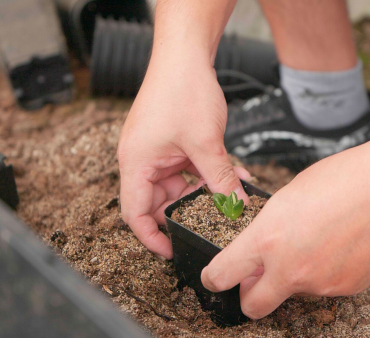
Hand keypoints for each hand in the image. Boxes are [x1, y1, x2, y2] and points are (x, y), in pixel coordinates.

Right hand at [117, 55, 248, 258]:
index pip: (134, 214)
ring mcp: (157, 151)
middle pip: (157, 203)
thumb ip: (220, 180)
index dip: (151, 237)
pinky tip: (233, 176)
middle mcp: (141, 160)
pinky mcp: (172, 143)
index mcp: (135, 164)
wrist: (186, 54)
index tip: (173, 250)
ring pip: (177, 187)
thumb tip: (235, 207)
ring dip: (203, 193)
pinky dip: (207, 175)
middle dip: (186, 213)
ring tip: (229, 196)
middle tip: (212, 222)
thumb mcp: (206, 144)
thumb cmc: (182, 90)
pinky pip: (188, 169)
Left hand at [201, 133, 369, 318]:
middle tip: (257, 276)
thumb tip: (259, 248)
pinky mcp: (348, 288)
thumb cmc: (343, 179)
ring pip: (294, 292)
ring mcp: (321, 284)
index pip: (222, 275)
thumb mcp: (287, 197)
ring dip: (295, 276)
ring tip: (318, 239)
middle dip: (249, 295)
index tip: (214, 277)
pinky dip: (325, 273)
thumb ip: (267, 229)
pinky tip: (340, 245)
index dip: (212, 278)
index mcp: (268, 239)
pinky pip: (326, 287)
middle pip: (253, 307)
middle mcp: (291, 269)